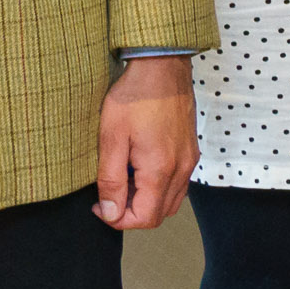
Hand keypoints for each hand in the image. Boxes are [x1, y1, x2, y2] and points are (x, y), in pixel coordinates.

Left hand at [96, 56, 196, 227]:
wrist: (162, 68)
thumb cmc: (135, 98)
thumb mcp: (111, 138)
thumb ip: (111, 180)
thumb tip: (110, 212)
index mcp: (160, 170)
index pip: (145, 218)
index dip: (118, 220)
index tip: (99, 205)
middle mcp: (181, 170)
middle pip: (160, 215)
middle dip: (132, 214)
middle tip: (108, 196)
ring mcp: (189, 161)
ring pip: (171, 201)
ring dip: (146, 202)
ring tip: (123, 182)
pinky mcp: (190, 151)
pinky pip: (178, 184)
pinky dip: (159, 189)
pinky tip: (140, 170)